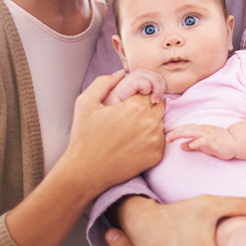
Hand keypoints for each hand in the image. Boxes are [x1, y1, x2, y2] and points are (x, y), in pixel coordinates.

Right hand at [62, 71, 164, 193]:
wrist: (85, 171)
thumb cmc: (84, 136)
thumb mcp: (86, 103)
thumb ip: (104, 82)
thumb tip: (121, 73)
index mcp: (136, 106)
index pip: (150, 89)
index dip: (139, 94)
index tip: (128, 104)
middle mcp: (150, 121)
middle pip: (159, 104)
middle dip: (147, 107)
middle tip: (129, 117)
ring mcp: (155, 139)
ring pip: (161, 122)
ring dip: (150, 122)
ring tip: (130, 131)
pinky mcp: (157, 155)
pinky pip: (161, 139)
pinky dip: (151, 139)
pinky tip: (134, 143)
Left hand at [167, 124, 237, 158]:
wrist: (235, 142)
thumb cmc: (219, 142)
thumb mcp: (203, 143)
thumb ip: (192, 143)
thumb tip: (181, 146)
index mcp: (200, 130)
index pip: (186, 128)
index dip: (176, 131)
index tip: (167, 136)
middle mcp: (203, 130)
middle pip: (187, 128)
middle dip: (176, 132)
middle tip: (166, 137)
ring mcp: (209, 135)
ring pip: (194, 132)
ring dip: (182, 134)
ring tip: (172, 137)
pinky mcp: (215, 143)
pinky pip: (205, 141)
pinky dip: (197, 142)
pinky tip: (191, 145)